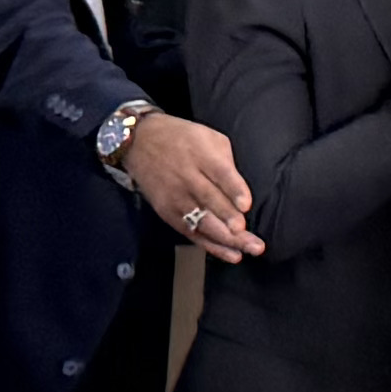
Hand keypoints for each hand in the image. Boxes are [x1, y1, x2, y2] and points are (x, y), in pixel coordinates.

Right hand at [116, 109, 263, 258]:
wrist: (139, 142)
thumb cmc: (182, 138)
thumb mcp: (208, 137)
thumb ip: (227, 161)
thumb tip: (240, 191)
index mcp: (201, 154)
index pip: (220, 173)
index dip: (234, 190)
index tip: (246, 206)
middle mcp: (187, 177)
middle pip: (211, 201)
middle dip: (231, 222)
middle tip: (251, 239)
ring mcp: (176, 197)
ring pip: (202, 222)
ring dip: (225, 239)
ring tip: (246, 250)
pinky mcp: (167, 212)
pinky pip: (191, 232)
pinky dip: (211, 245)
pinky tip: (230, 254)